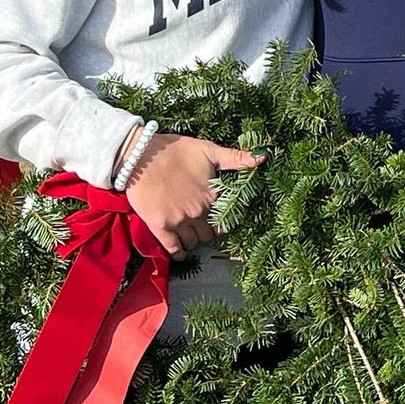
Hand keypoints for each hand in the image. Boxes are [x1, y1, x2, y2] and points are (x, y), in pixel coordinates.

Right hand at [123, 132, 263, 259]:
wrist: (140, 155)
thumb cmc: (174, 150)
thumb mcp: (209, 150)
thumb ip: (236, 158)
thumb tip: (264, 156)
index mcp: (212, 195)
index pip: (226, 217)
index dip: (223, 218)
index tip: (218, 217)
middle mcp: (198, 211)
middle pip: (210, 233)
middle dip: (208, 230)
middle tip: (202, 224)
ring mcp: (179, 221)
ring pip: (194, 242)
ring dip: (194, 239)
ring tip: (191, 232)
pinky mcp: (160, 227)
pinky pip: (173, 249)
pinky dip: (179, 253)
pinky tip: (181, 251)